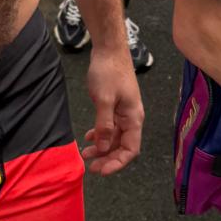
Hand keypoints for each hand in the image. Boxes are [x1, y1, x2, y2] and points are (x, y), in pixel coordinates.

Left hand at [81, 44, 143, 174]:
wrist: (109, 49)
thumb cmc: (108, 72)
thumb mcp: (104, 99)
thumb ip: (104, 125)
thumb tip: (104, 148)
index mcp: (134, 118)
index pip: (131, 149)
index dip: (117, 163)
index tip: (101, 170)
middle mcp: (131, 118)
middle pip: (123, 146)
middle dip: (108, 158)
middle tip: (91, 166)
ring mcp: (123, 112)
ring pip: (115, 137)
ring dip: (102, 147)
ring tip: (86, 154)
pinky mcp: (115, 106)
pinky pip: (110, 126)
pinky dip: (100, 134)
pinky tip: (89, 137)